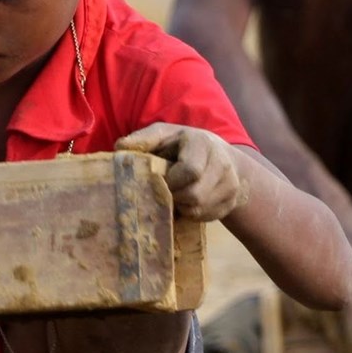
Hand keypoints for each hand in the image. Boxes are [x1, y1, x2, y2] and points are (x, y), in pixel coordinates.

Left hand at [116, 123, 248, 221]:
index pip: (191, 170)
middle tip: (165, 191)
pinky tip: (187, 202)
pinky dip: (191, 213)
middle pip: (195, 195)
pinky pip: (206, 217)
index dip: (171, 181)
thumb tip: (120, 147)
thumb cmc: (183, 145)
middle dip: (174, 197)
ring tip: (175, 195)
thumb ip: (143, 140)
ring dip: (181, 206)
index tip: (160, 180)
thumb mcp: (164, 135)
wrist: (223, 157)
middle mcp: (223, 163)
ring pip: (199, 209)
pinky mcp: (231, 202)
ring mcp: (231, 185)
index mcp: (203, 143)